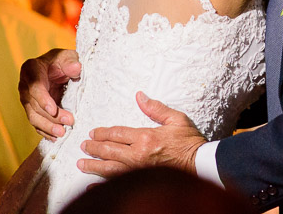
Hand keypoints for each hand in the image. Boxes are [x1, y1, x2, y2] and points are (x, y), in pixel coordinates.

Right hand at [19, 48, 80, 138]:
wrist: (55, 68)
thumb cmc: (60, 61)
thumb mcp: (66, 56)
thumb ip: (70, 61)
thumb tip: (76, 68)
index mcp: (30, 70)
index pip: (34, 87)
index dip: (43, 99)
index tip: (53, 109)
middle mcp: (25, 86)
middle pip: (34, 105)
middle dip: (51, 116)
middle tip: (68, 122)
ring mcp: (27, 100)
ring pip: (34, 117)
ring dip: (48, 127)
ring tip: (62, 133)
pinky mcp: (32, 110)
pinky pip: (36, 124)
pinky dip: (45, 132)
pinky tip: (55, 138)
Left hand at [78, 92, 205, 177]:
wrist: (201, 164)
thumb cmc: (190, 142)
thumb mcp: (176, 119)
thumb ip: (156, 108)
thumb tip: (140, 96)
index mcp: (146, 137)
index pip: (117, 133)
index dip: (102, 133)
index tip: (93, 133)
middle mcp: (138, 155)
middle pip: (109, 151)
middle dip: (93, 148)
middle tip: (83, 146)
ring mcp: (138, 170)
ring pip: (109, 168)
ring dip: (93, 166)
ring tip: (81, 164)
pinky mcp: (141, 181)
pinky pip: (117, 183)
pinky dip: (102, 184)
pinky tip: (92, 184)